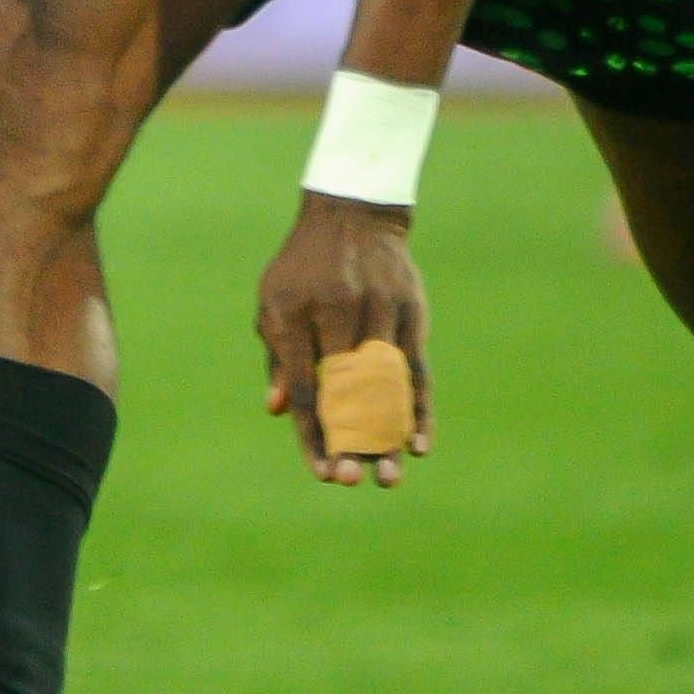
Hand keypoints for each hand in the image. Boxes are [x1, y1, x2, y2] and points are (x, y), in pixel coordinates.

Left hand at [257, 191, 431, 486]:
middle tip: (351, 481)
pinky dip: (418, 408)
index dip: (312, 435)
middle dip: (348, 441)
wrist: (351, 212)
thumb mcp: (275, 302)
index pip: (305, 387)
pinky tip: (417, 443)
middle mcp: (335, 313)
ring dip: (386, 435)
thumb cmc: (303, 268)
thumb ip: (278, 356)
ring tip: (388, 478)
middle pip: (344, 393)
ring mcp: (376, 312)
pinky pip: (416, 369)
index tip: (321, 472)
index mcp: (292, 314)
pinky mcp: (410, 312)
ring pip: (383, 386)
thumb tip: (279, 409)